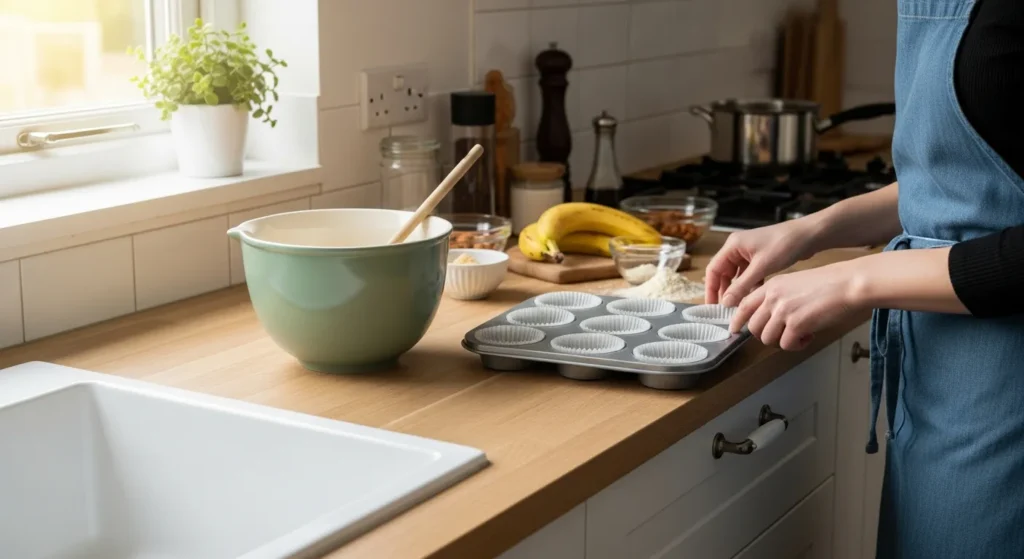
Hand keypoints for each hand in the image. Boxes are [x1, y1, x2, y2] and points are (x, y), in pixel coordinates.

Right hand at [705, 219, 819, 306]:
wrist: (809, 235)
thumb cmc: (784, 245)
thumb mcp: (761, 267)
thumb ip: (742, 286)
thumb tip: (725, 303)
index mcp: (733, 246)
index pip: (713, 270)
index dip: (711, 289)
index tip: (712, 307)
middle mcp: (737, 248)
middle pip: (723, 273)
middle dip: (724, 291)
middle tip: (725, 310)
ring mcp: (748, 253)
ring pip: (736, 276)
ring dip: (737, 290)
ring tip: (739, 307)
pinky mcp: (759, 258)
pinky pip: (748, 275)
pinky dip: (749, 286)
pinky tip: (753, 297)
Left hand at [729, 261, 864, 350]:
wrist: (848, 284)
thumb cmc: (828, 283)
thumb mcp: (795, 282)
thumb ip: (778, 297)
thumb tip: (771, 317)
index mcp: (771, 286)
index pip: (744, 305)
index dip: (737, 320)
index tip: (734, 330)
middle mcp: (772, 298)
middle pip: (753, 327)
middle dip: (766, 335)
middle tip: (783, 334)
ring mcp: (783, 311)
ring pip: (767, 338)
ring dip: (783, 341)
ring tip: (800, 334)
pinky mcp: (796, 324)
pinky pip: (786, 344)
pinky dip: (797, 345)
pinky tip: (809, 336)